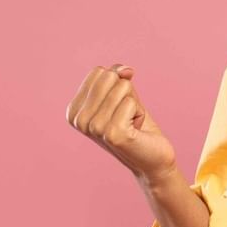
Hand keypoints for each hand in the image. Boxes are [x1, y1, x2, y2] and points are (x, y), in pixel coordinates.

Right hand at [66, 64, 175, 181]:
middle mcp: (79, 120)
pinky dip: (139, 113)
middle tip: (126, 114)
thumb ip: (118, 74)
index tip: (118, 106)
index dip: (117, 83)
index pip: (98, 72)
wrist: (152, 156)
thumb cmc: (135, 123)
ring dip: (134, 104)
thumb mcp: (123, 93)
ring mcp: (93, 128)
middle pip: (108, 77)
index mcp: (74, 110)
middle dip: (126, 93)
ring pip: (122, 88)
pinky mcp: (112, 133)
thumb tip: (125, 70)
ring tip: (130, 122)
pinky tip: (135, 130)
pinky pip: (131, 102)